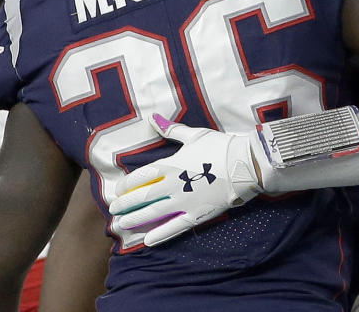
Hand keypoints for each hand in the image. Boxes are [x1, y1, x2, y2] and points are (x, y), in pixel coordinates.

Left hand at [108, 114, 260, 246]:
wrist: (246, 164)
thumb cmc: (220, 146)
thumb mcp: (195, 135)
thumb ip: (171, 129)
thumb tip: (153, 118)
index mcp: (171, 164)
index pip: (140, 177)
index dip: (126, 185)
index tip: (117, 190)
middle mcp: (173, 185)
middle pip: (142, 197)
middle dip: (125, 204)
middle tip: (112, 211)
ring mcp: (184, 202)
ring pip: (153, 214)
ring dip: (135, 220)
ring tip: (121, 225)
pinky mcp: (197, 215)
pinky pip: (174, 227)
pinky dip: (160, 235)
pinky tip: (147, 241)